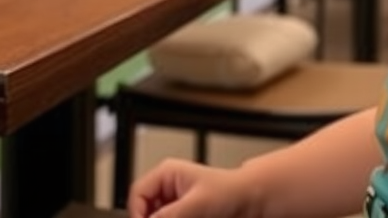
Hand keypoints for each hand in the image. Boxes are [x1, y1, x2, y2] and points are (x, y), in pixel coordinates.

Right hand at [128, 159, 257, 217]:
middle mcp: (166, 188)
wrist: (250, 201)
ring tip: (189, 216)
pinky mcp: (181, 215)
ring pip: (156, 217)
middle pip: (144, 211)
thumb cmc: (229, 192)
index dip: (138, 214)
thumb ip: (168, 217)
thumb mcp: (195, 204)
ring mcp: (173, 204)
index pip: (137, 195)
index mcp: (166, 174)